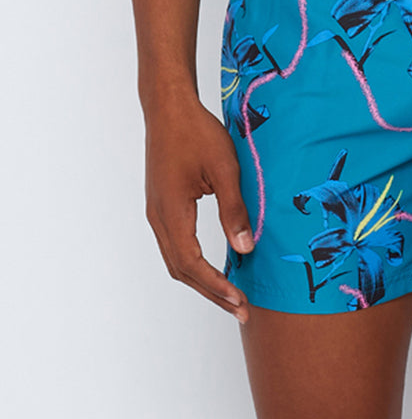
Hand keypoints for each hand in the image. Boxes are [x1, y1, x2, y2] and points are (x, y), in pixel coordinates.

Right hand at [144, 99, 252, 322]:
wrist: (169, 108)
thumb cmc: (197, 133)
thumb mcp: (225, 170)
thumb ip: (235, 211)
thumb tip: (245, 249)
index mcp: (171, 212)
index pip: (192, 264)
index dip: (217, 286)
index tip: (240, 301)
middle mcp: (158, 218)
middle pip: (182, 270)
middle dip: (212, 293)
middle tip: (242, 310)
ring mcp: (158, 213)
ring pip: (176, 261)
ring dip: (203, 282)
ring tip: (231, 298)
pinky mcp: (163, 207)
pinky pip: (176, 246)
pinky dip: (195, 265)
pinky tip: (216, 269)